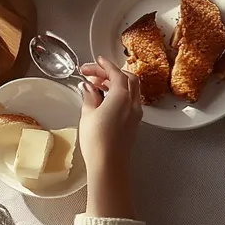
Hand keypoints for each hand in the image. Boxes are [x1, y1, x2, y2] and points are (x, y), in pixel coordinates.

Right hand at [79, 56, 142, 170]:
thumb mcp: (88, 114)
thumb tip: (88, 87)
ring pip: (130, 89)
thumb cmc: (97, 139)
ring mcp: (135, 114)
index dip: (105, 65)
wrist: (108, 164)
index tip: (96, 60)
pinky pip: (130, 101)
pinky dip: (119, 94)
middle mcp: (133, 103)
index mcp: (122, 96)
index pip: (115, 73)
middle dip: (111, 72)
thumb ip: (89, 96)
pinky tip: (105, 99)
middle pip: (127, 78)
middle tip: (93, 74)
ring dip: (116, 83)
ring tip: (96, 86)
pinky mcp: (134, 123)